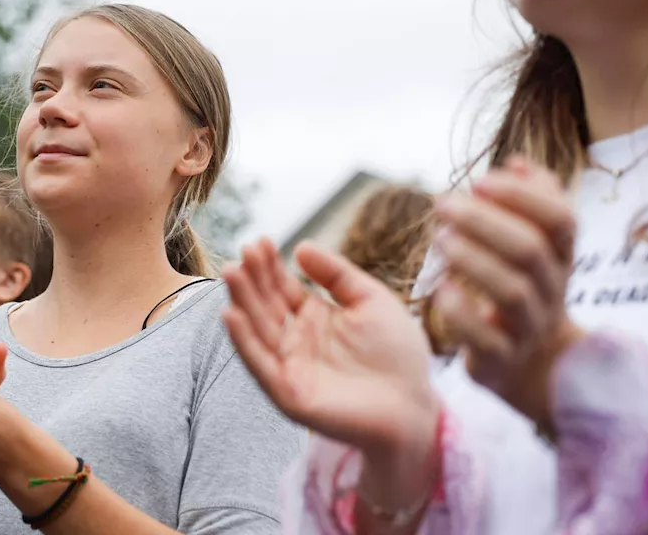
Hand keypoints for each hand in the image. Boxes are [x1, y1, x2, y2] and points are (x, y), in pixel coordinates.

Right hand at [222, 238, 439, 461]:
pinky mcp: (289, 393)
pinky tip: (232, 315)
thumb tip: (300, 246)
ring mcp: (290, 367)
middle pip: (265, 305)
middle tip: (243, 251)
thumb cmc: (398, 355)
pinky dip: (244, 341)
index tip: (260, 240)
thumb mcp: (370, 300)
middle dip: (252, 278)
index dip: (269, 265)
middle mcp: (296, 341)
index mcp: (314, 318)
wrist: (416, 407)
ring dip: (241, 302)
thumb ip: (337, 274)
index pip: (282, 287)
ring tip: (231, 272)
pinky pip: (260, 365)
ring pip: (258, 330)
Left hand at [431, 155, 584, 431]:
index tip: (480, 182)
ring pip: (511, 291)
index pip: (561, 220)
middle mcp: (552, 289)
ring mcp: (529, 327)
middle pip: (530, 250)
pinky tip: (442, 290)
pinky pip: (487, 340)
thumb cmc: (525, 289)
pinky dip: (463, 314)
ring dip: (472, 260)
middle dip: (485, 222)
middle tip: (442, 203)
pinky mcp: (502, 360)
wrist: (533, 365)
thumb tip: (518, 163)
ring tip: (440, 238)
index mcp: (561, 256)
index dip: (523, 197)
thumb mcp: (537, 247)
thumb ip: (532, 202)